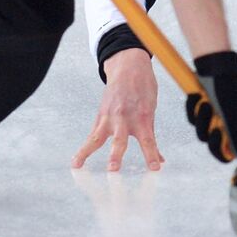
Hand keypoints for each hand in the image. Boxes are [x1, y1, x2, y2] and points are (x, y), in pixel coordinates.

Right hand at [73, 49, 163, 171]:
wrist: (129, 67)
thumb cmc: (143, 88)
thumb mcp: (151, 109)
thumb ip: (151, 135)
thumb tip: (159, 159)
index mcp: (142, 117)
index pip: (148, 140)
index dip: (151, 154)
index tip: (155, 167)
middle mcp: (124, 118)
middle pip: (120, 139)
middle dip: (116, 154)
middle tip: (113, 168)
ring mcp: (110, 117)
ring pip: (98, 137)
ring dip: (89, 152)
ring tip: (79, 165)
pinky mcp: (101, 117)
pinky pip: (91, 136)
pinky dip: (83, 149)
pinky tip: (76, 162)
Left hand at [187, 50, 236, 163]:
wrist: (212, 61)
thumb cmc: (227, 84)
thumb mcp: (232, 113)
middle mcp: (235, 125)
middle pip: (223, 149)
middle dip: (214, 140)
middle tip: (214, 129)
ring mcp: (220, 118)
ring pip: (205, 135)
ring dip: (201, 120)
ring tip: (204, 103)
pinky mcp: (206, 111)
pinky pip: (195, 122)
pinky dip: (193, 111)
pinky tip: (196, 97)